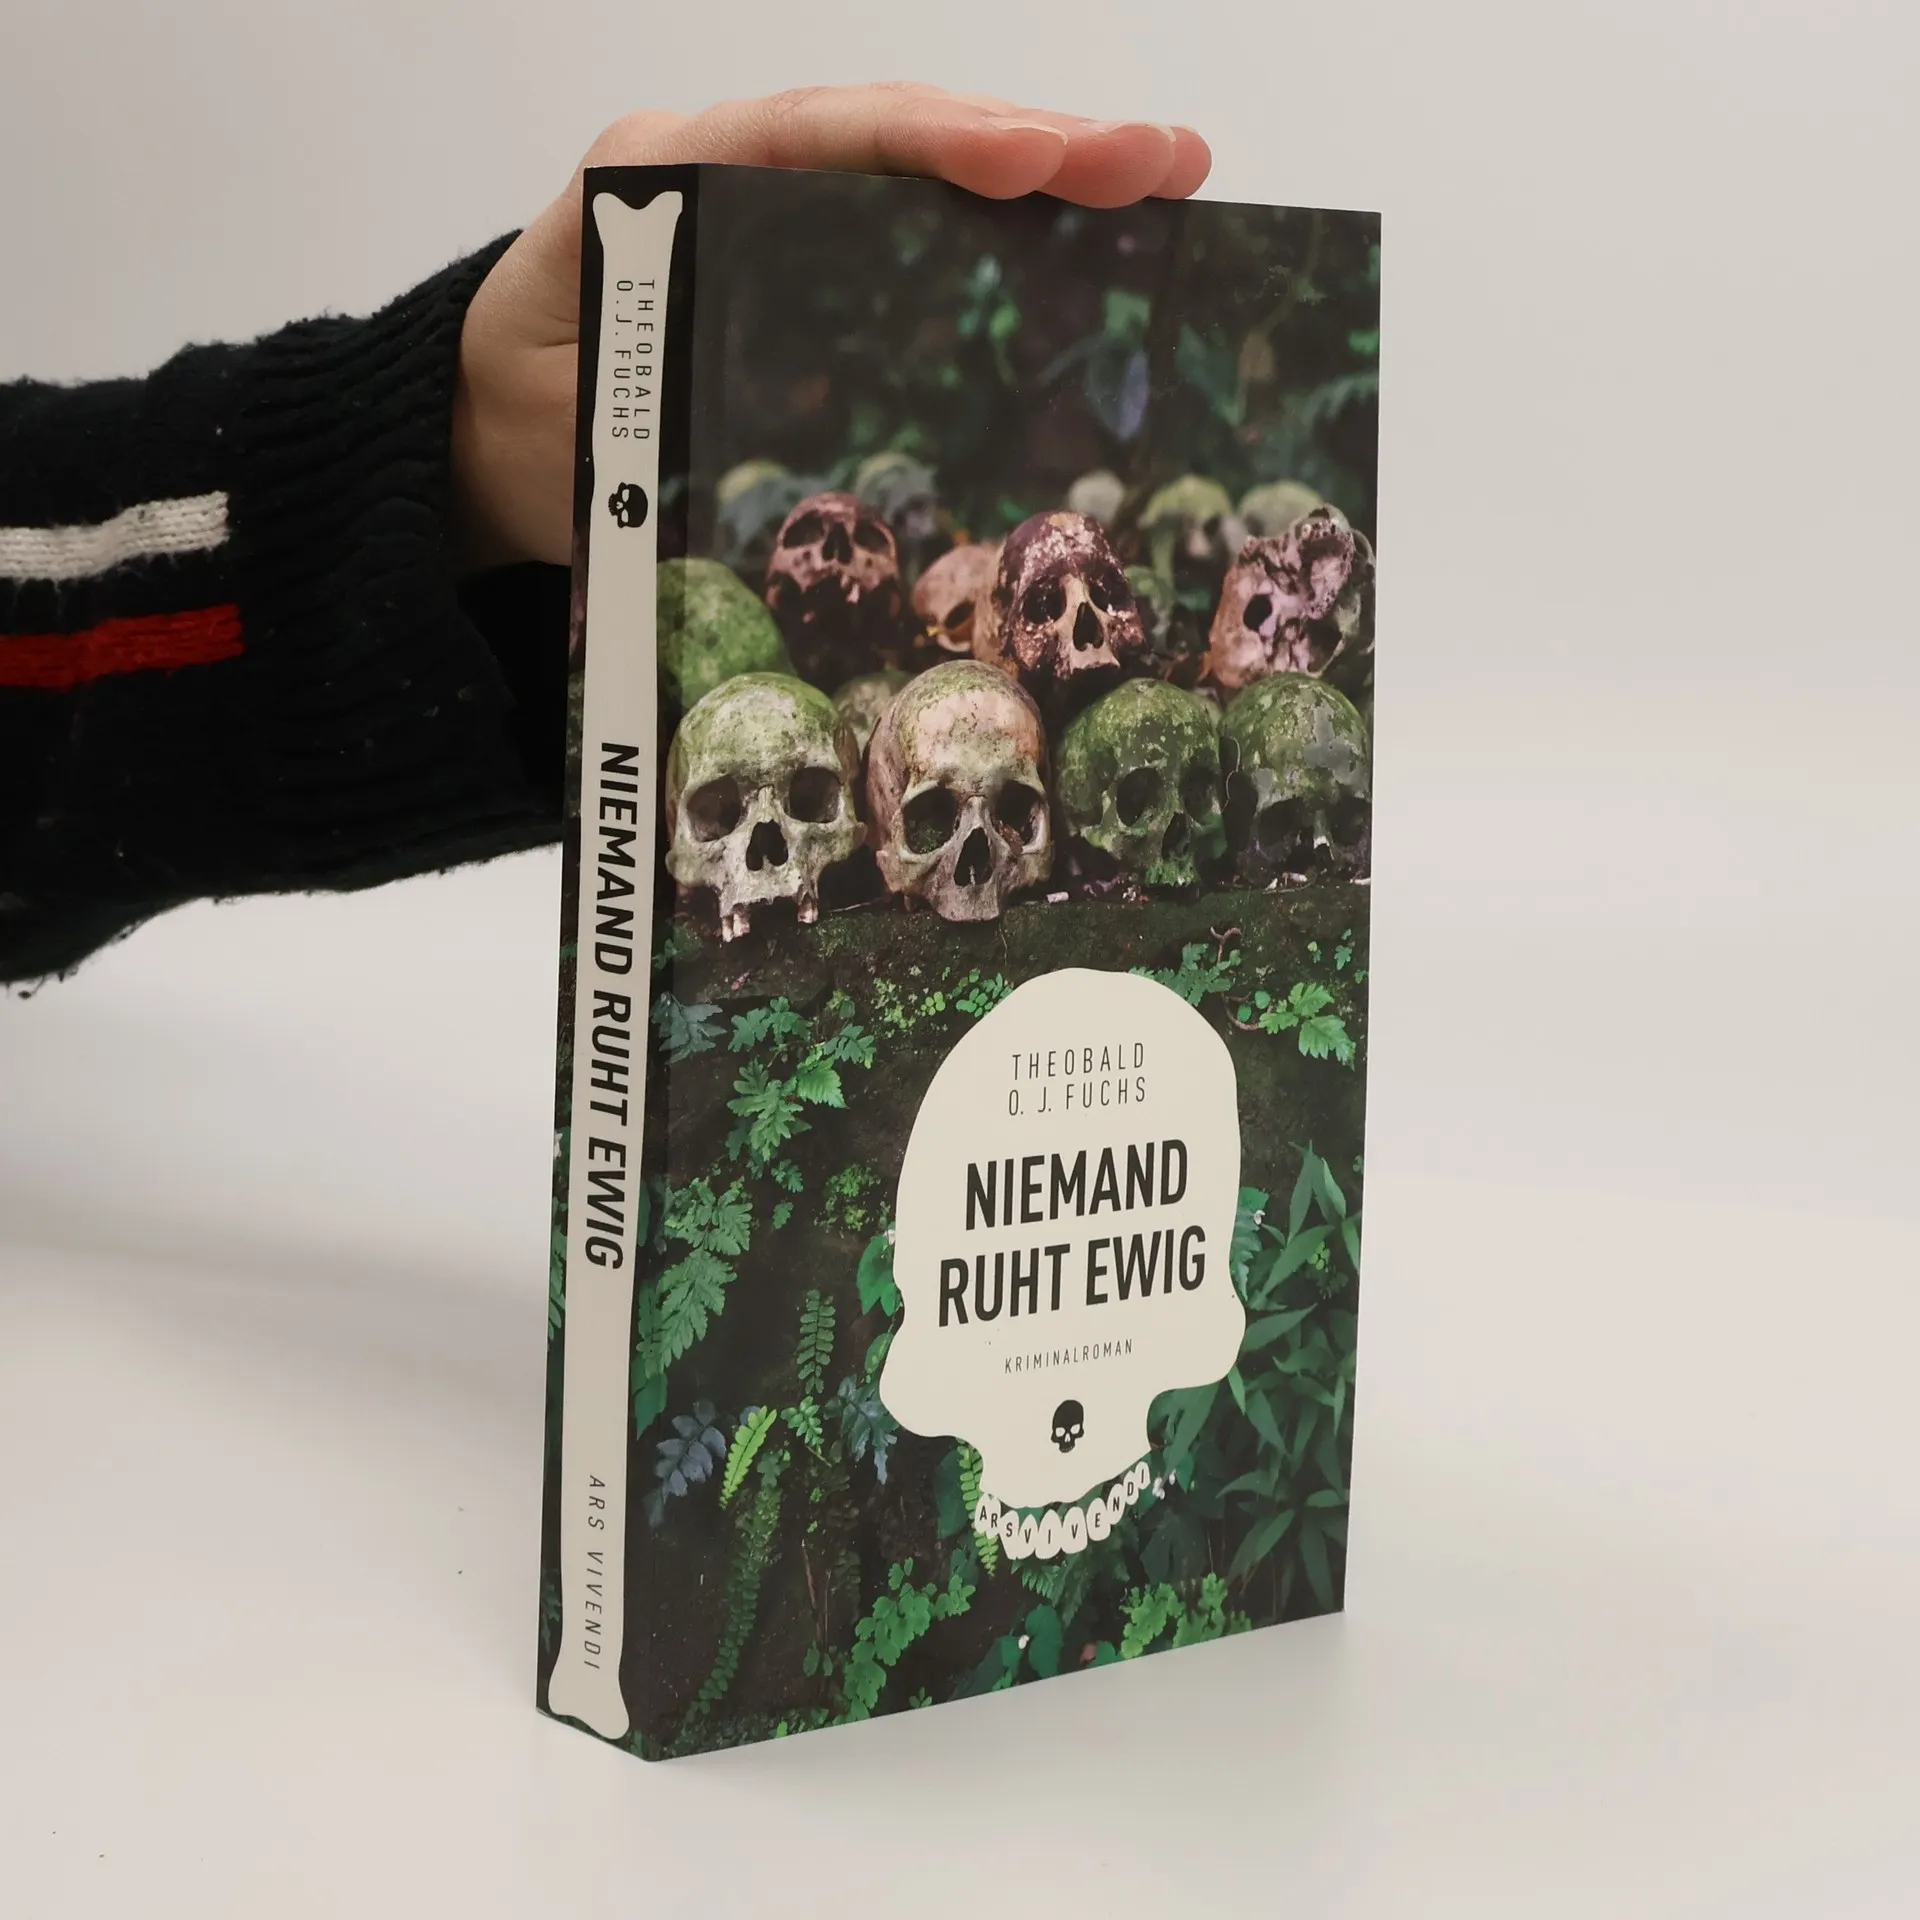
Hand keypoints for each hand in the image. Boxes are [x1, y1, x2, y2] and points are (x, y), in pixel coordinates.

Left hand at [452, 83, 1210, 569]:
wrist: (479, 432)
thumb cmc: (521, 432)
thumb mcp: (565, 429)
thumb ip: (645, 407)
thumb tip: (749, 418)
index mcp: (660, 177)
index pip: (812, 137)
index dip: (931, 143)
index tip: (1033, 161)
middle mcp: (725, 164)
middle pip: (892, 129)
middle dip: (1034, 140)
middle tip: (1163, 158)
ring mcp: (772, 203)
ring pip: (918, 162)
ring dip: (1044, 167)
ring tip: (1163, 172)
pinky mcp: (803, 254)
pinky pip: (911, 222)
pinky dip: (1002, 225)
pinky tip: (1087, 232)